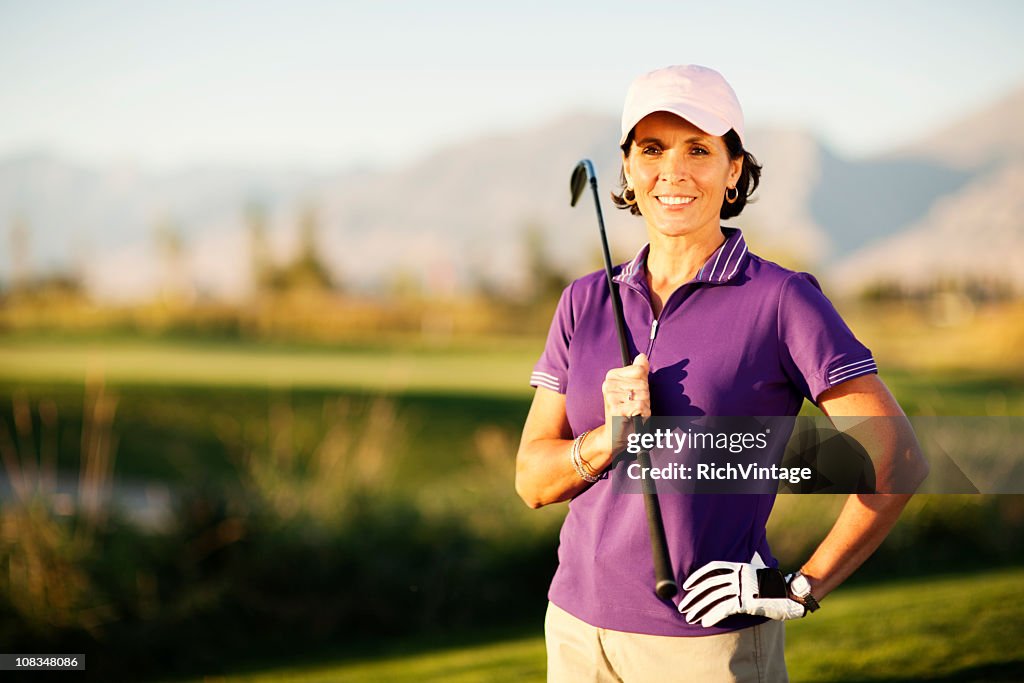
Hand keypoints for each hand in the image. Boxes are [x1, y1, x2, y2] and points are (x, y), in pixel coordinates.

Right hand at [601, 353, 650, 453]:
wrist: (615, 434)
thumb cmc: (627, 411)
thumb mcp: (634, 388)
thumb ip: (639, 372)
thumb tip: (642, 357)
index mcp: (611, 376)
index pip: (639, 371)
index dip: (643, 384)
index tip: (635, 394)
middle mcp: (608, 384)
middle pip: (643, 384)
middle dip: (645, 397)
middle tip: (635, 406)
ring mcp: (611, 397)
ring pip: (643, 395)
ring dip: (645, 406)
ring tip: (634, 413)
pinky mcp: (616, 410)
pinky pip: (641, 406)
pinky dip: (644, 414)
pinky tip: (635, 418)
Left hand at [678, 552, 805, 626]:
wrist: (792, 596)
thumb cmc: (774, 585)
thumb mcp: (756, 572)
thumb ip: (743, 570)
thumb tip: (734, 568)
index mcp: (740, 567)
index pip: (713, 568)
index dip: (698, 577)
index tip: (687, 585)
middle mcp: (739, 576)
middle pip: (710, 585)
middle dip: (694, 597)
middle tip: (682, 606)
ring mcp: (743, 589)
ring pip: (714, 598)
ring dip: (699, 608)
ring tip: (689, 617)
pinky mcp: (746, 602)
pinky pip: (724, 609)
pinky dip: (712, 616)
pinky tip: (704, 622)